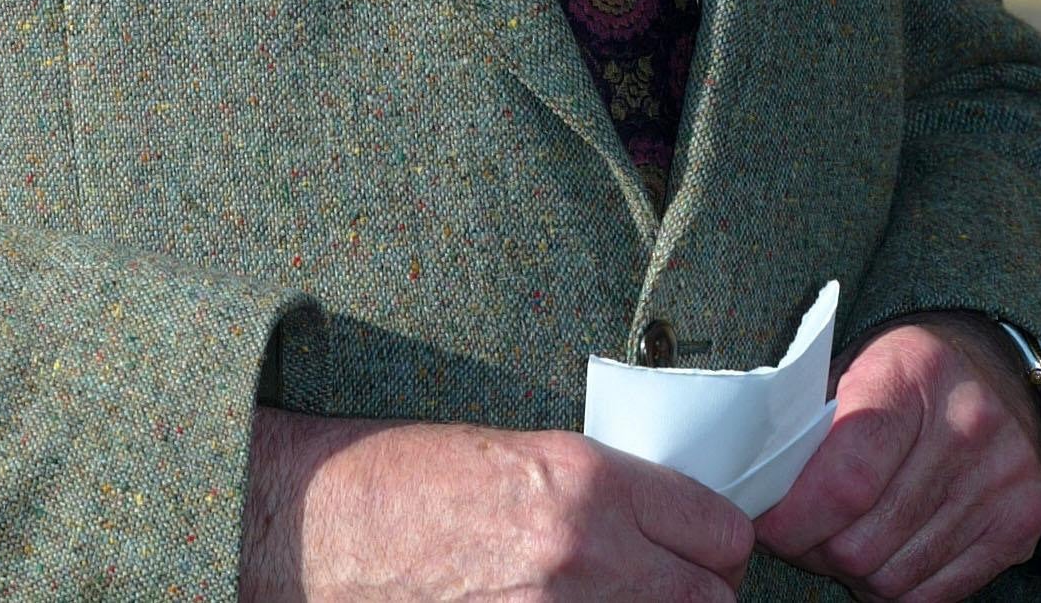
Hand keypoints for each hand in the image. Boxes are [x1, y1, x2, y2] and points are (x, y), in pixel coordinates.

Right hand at [240, 405, 753, 602]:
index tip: (698, 545)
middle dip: (695, 591)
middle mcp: (587, 554)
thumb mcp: (520, 453)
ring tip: (612, 599)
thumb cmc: (407, 478)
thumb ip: (604, 490)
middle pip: (711, 599)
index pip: (720, 528)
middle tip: (660, 582)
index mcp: (587, 481)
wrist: (320, 526)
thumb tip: (667, 527)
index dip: (714, 539)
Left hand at [753, 315, 1040, 600]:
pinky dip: (896, 590)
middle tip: (796, 536)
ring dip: (853, 574)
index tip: (766, 525)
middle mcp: (968, 429)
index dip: (796, 517)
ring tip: (836, 546)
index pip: (847, 478)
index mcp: (915, 375)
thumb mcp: (855, 365)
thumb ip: (813, 423)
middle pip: (867, 539)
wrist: (998, 367)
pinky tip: (880, 560)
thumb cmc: (907, 370)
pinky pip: (938, 594)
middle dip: (816, 550)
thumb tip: (761, 489)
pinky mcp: (1021, 524)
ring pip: (897, 576)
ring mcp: (1001, 482)